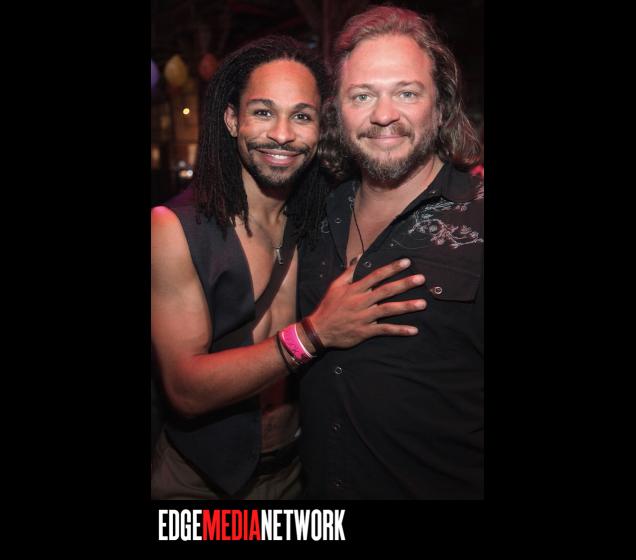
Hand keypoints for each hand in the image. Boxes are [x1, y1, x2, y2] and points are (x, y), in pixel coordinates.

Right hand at [308, 258, 426, 348]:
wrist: (319, 330)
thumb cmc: (329, 306)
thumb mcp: (336, 286)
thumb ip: (349, 272)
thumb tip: (359, 256)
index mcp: (355, 289)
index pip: (376, 275)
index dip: (391, 268)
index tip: (406, 262)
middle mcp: (361, 302)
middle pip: (386, 291)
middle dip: (404, 284)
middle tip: (421, 279)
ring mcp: (364, 317)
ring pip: (388, 310)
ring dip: (406, 306)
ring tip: (423, 303)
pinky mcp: (365, 331)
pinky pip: (384, 330)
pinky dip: (399, 330)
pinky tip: (413, 330)